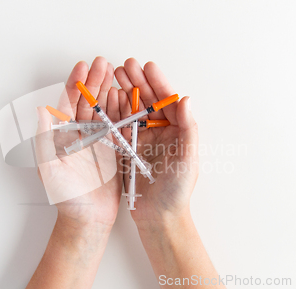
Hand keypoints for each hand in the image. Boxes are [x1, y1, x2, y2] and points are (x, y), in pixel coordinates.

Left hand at [35, 56, 122, 227]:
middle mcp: (80, 135)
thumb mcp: (50, 168)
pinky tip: (126, 96)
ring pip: (103, 110)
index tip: (83, 67)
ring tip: (117, 73)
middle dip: (94, 82)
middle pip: (87, 102)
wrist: (88, 219)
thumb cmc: (65, 197)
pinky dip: (122, 110)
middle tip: (103, 63)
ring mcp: (97, 141)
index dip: (75, 84)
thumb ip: (45, 139)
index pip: (68, 103)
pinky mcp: (112, 149)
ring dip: (109, 91)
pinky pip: (118, 125)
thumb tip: (41, 109)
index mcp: (63, 136)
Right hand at [115, 58, 198, 226]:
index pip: (167, 101)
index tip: (147, 67)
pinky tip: (107, 98)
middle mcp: (160, 132)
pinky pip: (120, 126)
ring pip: (132, 110)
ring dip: (124, 92)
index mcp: (177, 131)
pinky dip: (113, 111)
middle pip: (148, 101)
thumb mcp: (187, 159)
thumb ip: (188, 129)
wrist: (159, 216)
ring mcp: (142, 139)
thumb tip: (186, 100)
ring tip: (114, 75)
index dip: (158, 83)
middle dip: (137, 82)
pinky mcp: (127, 149)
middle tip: (125, 65)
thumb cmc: (177, 191)